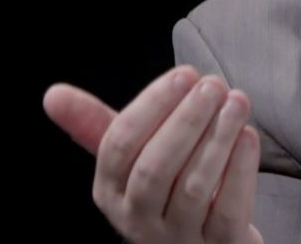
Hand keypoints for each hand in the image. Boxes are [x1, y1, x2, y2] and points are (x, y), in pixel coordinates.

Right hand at [43, 66, 262, 243]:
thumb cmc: (167, 188)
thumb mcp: (131, 160)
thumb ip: (99, 126)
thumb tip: (52, 93)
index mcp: (109, 190)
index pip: (119, 147)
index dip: (152, 106)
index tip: (185, 73)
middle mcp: (137, 218)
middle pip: (154, 169)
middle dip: (185, 121)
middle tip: (213, 84)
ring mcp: (177, 237)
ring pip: (192, 188)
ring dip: (217, 138)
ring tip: (237, 101)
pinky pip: (227, 209)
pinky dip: (239, 169)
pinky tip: (248, 136)